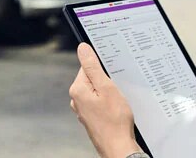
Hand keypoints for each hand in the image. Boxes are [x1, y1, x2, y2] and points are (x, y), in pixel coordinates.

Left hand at [69, 43, 141, 157]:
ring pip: (98, 91)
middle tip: (118, 89)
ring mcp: (84, 110)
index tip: (113, 74)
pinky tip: (117, 109)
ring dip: (109, 93)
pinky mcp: (91, 117)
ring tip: (118, 101)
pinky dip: (109, 102)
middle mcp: (77, 100)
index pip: (87, 67)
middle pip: (92, 78)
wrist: (118, 146)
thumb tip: (82, 49)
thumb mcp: (106, 88)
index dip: (103, 68)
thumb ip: (93, 67)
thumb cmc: (114, 120)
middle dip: (106, 80)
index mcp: (77, 90)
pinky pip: (100, 102)